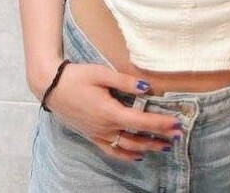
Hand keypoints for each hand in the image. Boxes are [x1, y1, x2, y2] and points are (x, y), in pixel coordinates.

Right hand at [44, 62, 182, 161]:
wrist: (51, 86)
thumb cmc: (76, 76)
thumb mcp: (101, 73)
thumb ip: (125, 81)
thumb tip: (147, 87)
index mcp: (110, 112)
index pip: (141, 122)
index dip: (160, 124)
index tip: (177, 123)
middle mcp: (105, 128)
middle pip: (137, 138)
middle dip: (159, 138)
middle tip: (178, 136)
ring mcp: (98, 134)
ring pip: (126, 148)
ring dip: (147, 148)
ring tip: (164, 147)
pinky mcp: (91, 136)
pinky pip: (111, 151)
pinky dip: (126, 155)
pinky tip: (136, 155)